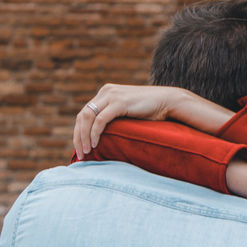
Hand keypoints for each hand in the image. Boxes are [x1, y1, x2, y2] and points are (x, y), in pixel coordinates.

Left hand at [74, 84, 188, 158]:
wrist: (167, 102)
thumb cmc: (149, 112)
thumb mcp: (125, 112)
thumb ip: (112, 117)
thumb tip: (101, 137)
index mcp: (105, 93)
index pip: (84, 114)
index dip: (78, 132)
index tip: (79, 149)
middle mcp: (106, 92)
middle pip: (82, 116)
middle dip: (78, 137)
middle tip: (80, 154)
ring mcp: (112, 95)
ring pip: (88, 117)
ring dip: (84, 137)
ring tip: (86, 152)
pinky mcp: (119, 102)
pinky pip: (100, 120)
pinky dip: (94, 133)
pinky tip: (95, 144)